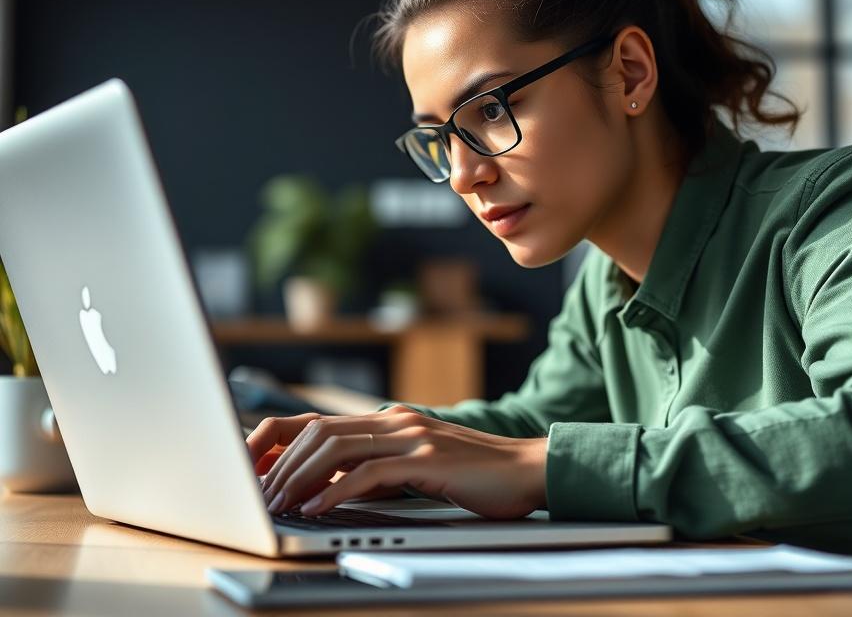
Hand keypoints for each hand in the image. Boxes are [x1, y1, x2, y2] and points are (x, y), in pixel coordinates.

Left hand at [246, 406, 547, 518]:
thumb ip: (375, 469)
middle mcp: (395, 420)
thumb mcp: (416, 467)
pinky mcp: (428, 459)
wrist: (527, 470)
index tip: (248, 464)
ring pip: (336, 448)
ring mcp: (412, 436)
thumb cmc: (474, 475)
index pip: (316, 421)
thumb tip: (327, 488)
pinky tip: (316, 510)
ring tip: (277, 502)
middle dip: (278, 462)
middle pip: (317, 431)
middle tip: (256, 494)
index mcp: (389, 419)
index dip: (275, 438)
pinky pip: (368, 474)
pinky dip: (335, 492)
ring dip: (299, 477)